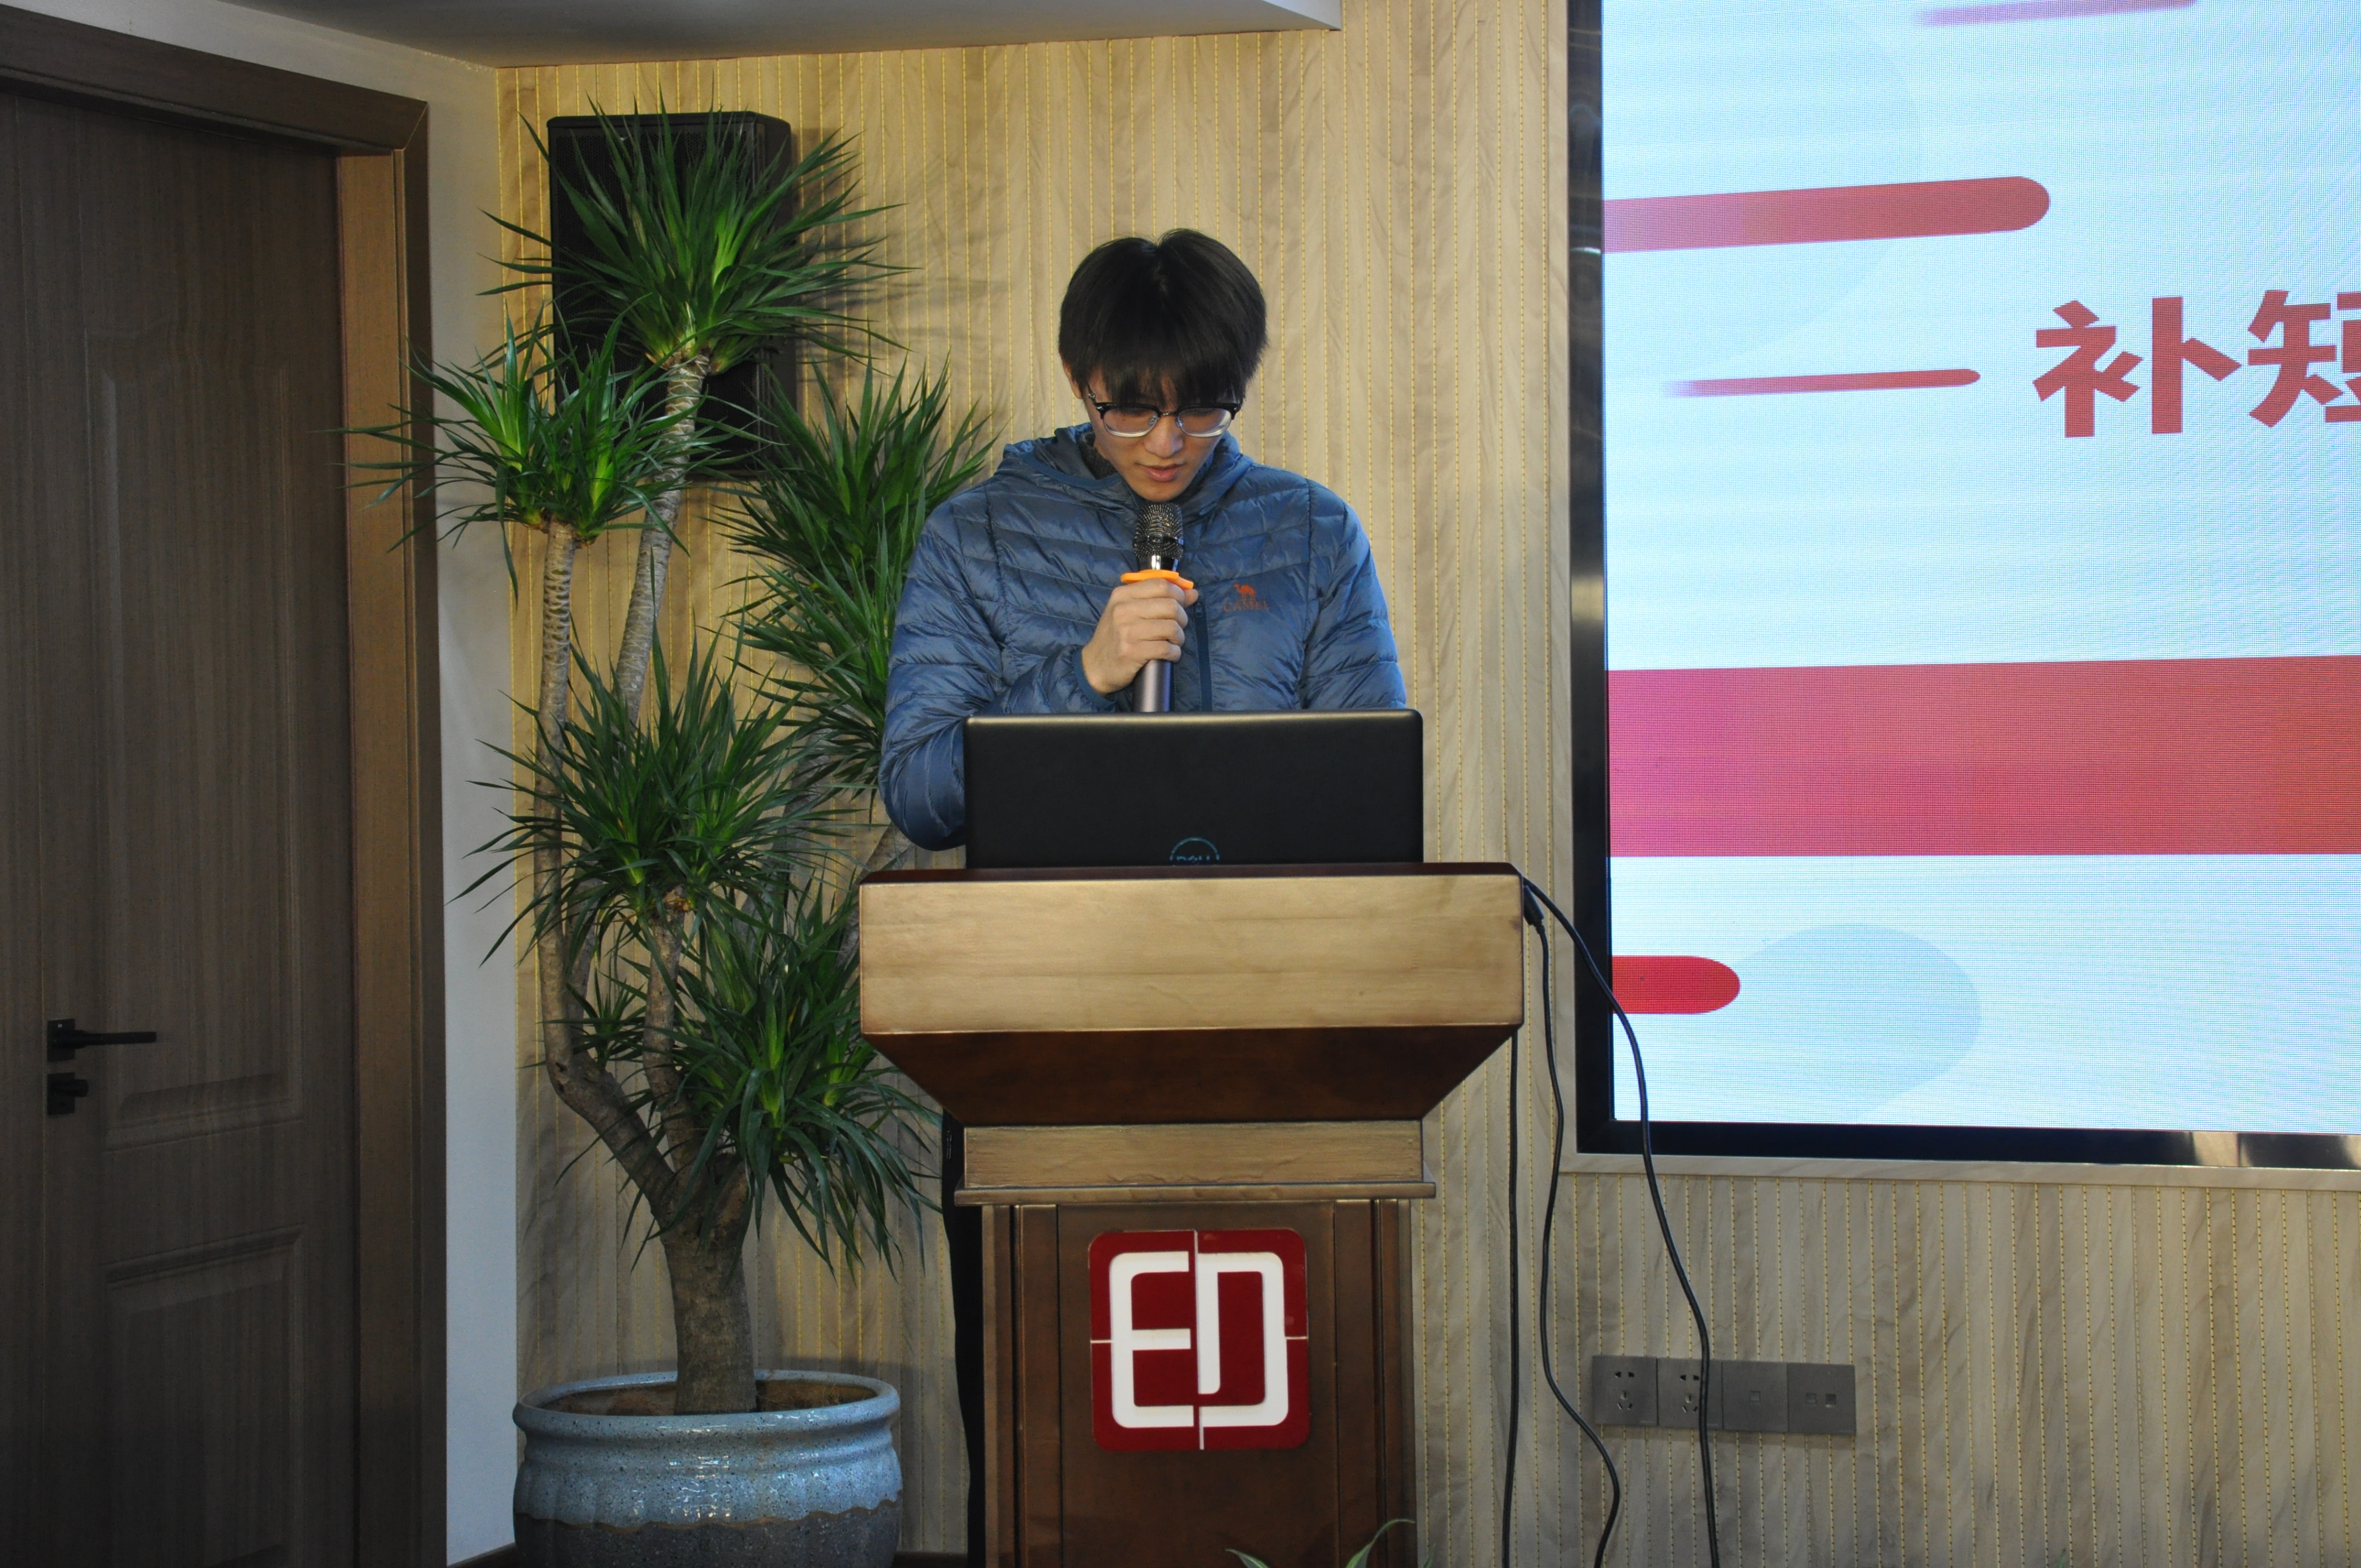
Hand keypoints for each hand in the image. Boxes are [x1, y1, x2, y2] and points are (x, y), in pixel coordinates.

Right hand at [1080, 577, 1199, 695]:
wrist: (1094, 666)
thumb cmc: (1115, 637)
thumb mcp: (1130, 612)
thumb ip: (1158, 599)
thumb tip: (1192, 592)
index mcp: (1122, 595)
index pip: (1161, 584)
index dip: (1178, 594)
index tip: (1181, 606)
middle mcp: (1123, 610)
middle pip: (1171, 605)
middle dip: (1182, 618)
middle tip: (1177, 628)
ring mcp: (1126, 631)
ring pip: (1171, 627)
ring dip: (1179, 638)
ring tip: (1173, 643)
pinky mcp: (1131, 652)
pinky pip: (1166, 648)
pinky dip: (1174, 653)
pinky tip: (1169, 655)